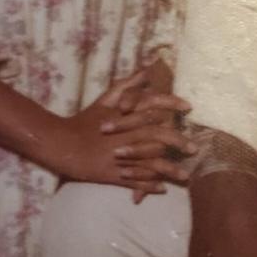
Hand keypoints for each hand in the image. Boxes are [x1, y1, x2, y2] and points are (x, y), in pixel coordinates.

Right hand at [51, 70, 195, 193]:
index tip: (188, 107)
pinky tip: (162, 188)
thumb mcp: (105, 99)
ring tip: (185, 176)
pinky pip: (134, 182)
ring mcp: (118, 156)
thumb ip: (128, 84)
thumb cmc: (86, 120)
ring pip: (148, 163)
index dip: (171, 104)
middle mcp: (123, 135)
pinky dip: (149, 186)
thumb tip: (148, 67)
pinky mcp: (112, 174)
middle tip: (194, 148)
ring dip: (169, 170)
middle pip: (156, 136)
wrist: (62, 144)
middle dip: (177, 142)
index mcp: (122, 115)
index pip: (151, 105)